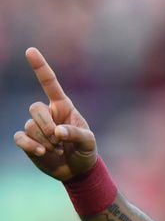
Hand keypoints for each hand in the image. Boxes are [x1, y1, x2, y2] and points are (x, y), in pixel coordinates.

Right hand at [13, 48, 96, 180]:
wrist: (77, 170)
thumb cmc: (86, 151)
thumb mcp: (89, 142)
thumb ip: (76, 134)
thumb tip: (57, 131)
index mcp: (64, 107)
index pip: (50, 84)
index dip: (40, 67)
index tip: (30, 50)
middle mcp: (48, 114)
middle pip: (34, 108)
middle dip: (46, 125)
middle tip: (59, 140)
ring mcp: (36, 127)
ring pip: (29, 126)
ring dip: (44, 140)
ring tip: (57, 149)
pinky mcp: (27, 141)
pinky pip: (19, 138)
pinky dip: (29, 146)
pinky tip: (42, 153)